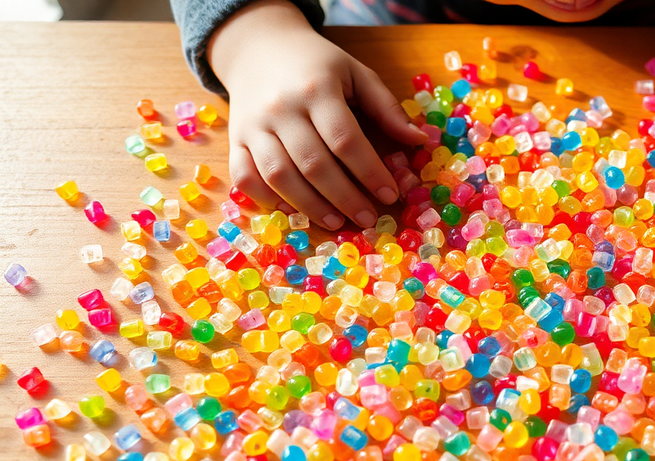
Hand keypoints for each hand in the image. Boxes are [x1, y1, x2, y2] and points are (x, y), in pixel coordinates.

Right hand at [208, 0, 426, 228]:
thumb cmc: (316, 64)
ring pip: (279, 175)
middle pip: (314, 164)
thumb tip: (420, 141)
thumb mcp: (356, 73)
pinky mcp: (235, 138)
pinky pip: (245, 176)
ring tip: (337, 221)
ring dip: (310, 205)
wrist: (257, 46)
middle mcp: (281, 108)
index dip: (370, 172)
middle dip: (345, 197)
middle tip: (368, 218)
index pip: (345, 140)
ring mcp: (253, 125)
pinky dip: (266, 199)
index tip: (391, 195)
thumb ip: (387, 107)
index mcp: (317, 89)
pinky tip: (293, 210)